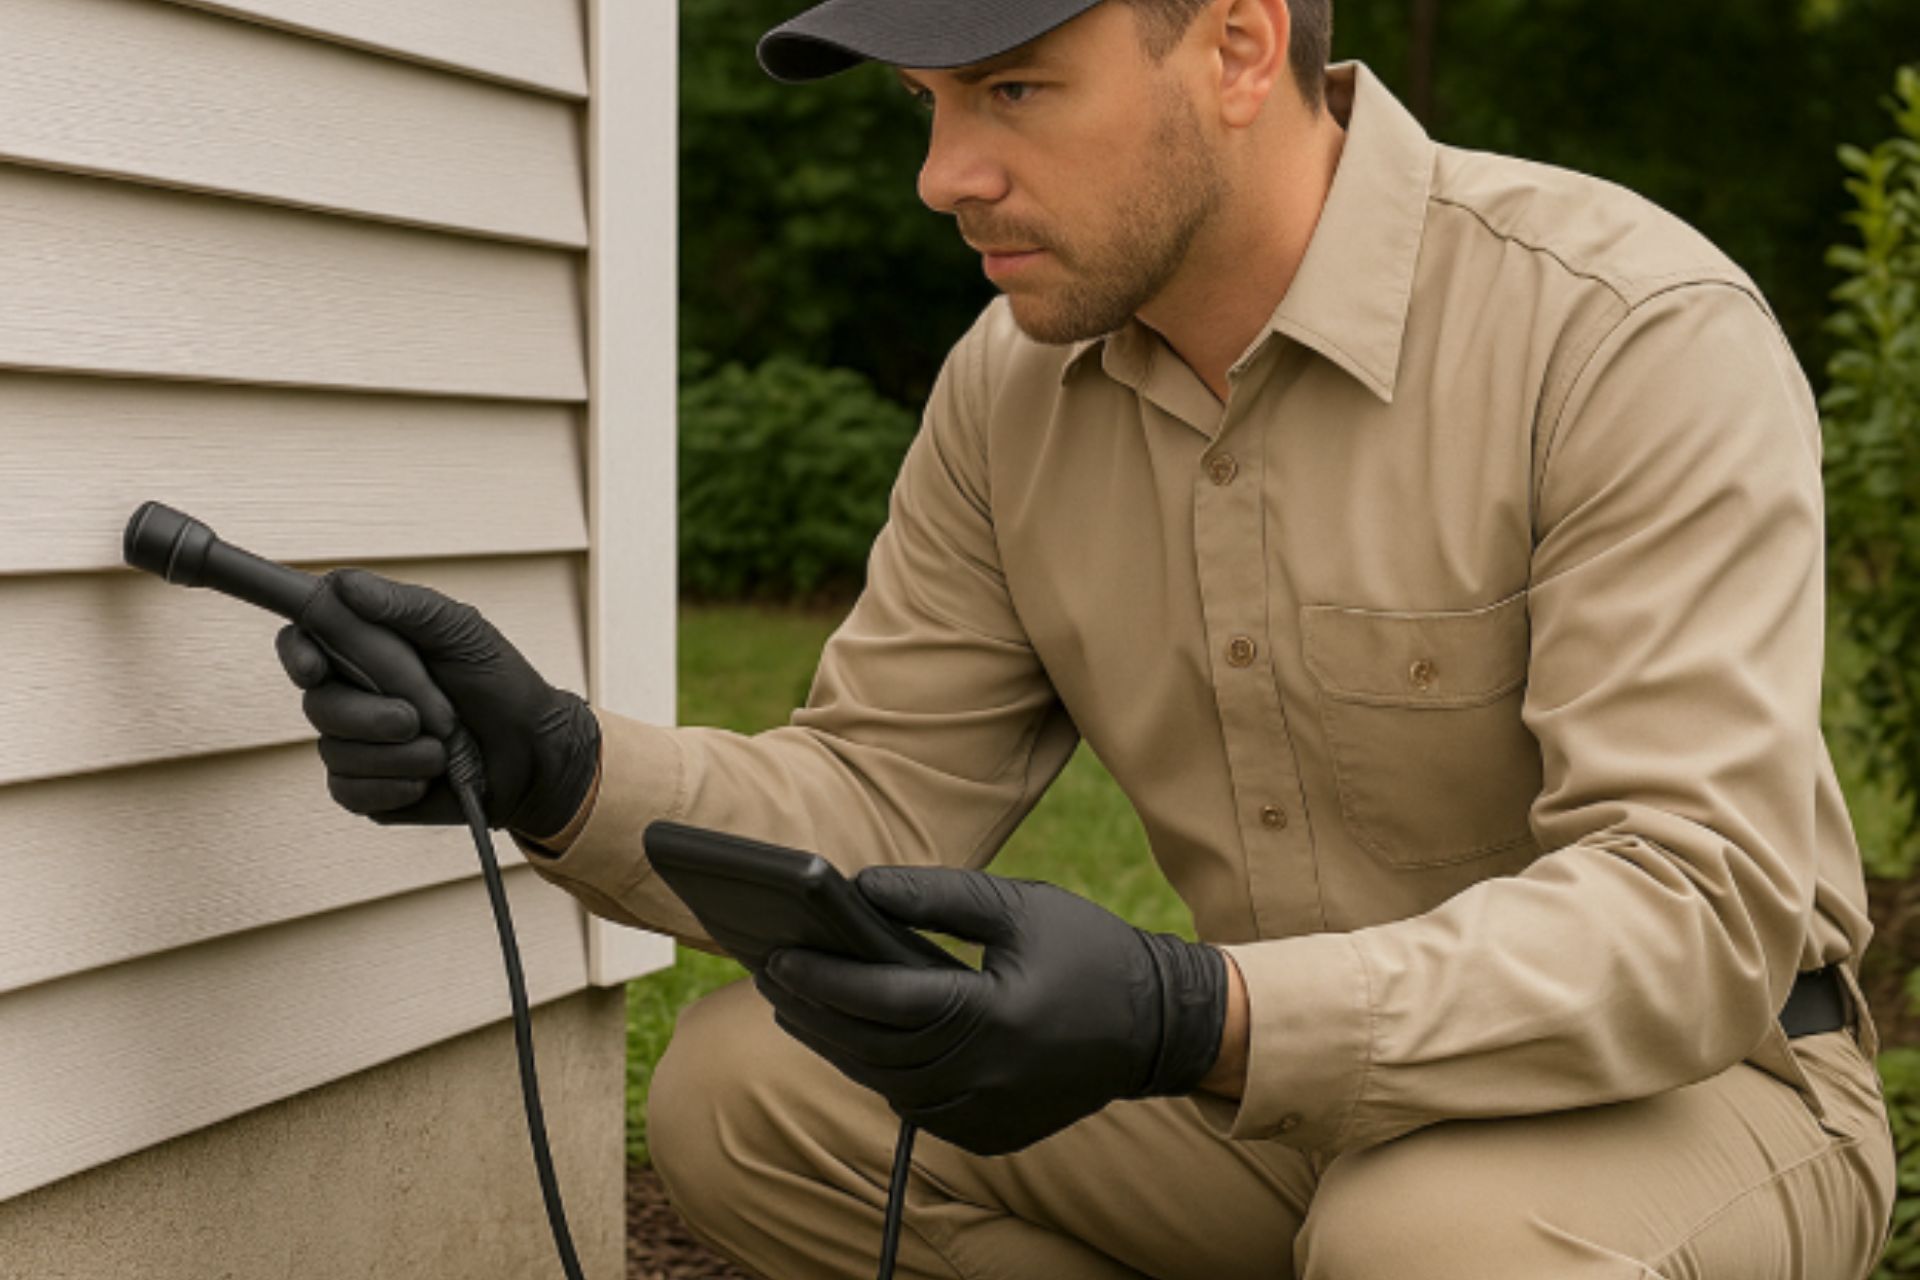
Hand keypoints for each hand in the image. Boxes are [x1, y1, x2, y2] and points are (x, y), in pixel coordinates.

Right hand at [275, 568, 598, 837]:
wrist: (533, 752)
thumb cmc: (499, 683)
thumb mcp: (462, 631)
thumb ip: (406, 606)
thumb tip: (346, 586)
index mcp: (364, 648)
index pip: (300, 641)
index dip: (297, 654)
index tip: (315, 669)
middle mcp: (349, 694)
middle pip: (318, 704)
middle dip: (378, 713)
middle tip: (433, 715)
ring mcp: (353, 744)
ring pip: (335, 751)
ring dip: (400, 752)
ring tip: (445, 747)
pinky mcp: (364, 789)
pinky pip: (350, 792)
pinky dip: (396, 785)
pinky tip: (429, 777)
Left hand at [752, 865, 1227, 1155]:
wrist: (1158, 1027)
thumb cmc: (1088, 951)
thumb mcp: (1018, 906)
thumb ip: (938, 895)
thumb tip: (859, 888)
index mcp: (995, 1017)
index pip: (887, 1001)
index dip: (826, 979)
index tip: (777, 954)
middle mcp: (985, 1077)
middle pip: (873, 1047)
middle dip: (814, 1009)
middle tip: (768, 973)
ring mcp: (986, 1116)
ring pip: (885, 1082)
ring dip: (835, 1043)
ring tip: (793, 1002)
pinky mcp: (988, 1135)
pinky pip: (913, 1105)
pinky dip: (877, 1071)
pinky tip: (847, 1037)